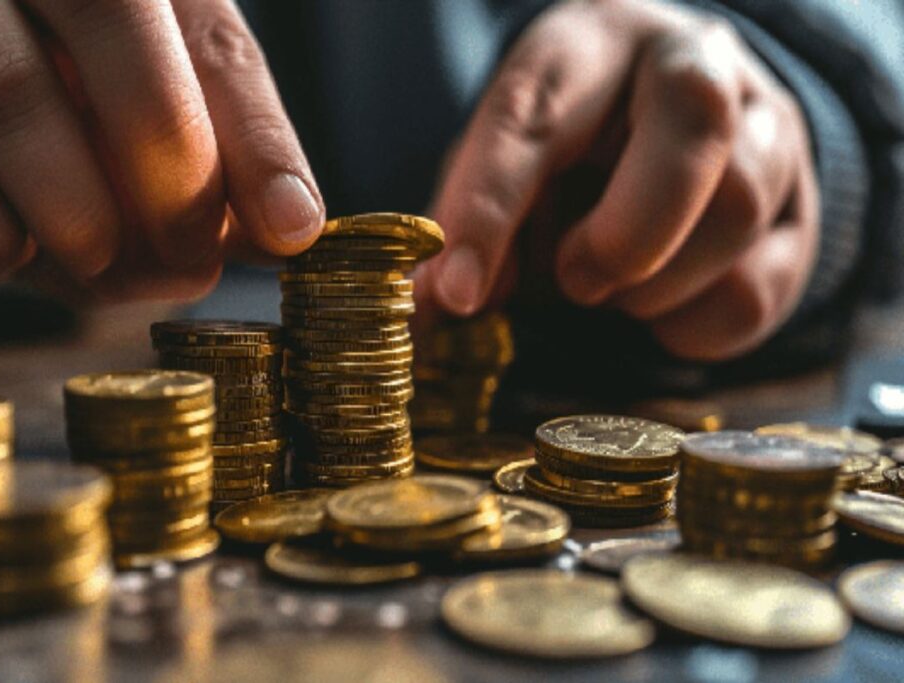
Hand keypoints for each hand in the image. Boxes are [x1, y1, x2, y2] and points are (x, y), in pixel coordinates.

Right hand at [0, 0, 322, 301]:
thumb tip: (292, 226)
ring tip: (98, 258)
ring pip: (9, 99)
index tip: (272, 234)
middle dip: (167, 173)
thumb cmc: (96, 117)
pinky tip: (7, 251)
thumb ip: (244, 159)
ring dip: (77, 218)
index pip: (197, 29)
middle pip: (105, 22)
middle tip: (187, 259)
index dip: (246, 141)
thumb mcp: (189, 121)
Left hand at [419, 0, 818, 360]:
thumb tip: (432, 305)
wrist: (682, 122)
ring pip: (738, 212)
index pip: (536, 117)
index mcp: (587, 46)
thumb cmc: (574, 147)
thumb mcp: (508, 166)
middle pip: (694, 125)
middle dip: (622, 236)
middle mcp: (690, 64)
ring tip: (614, 284)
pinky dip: (690, 325)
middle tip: (576, 279)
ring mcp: (765, 129)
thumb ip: (471, 224)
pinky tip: (659, 305)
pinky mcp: (803, 209)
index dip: (490, 210)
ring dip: (652, 287)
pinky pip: (760, 288)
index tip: (458, 292)